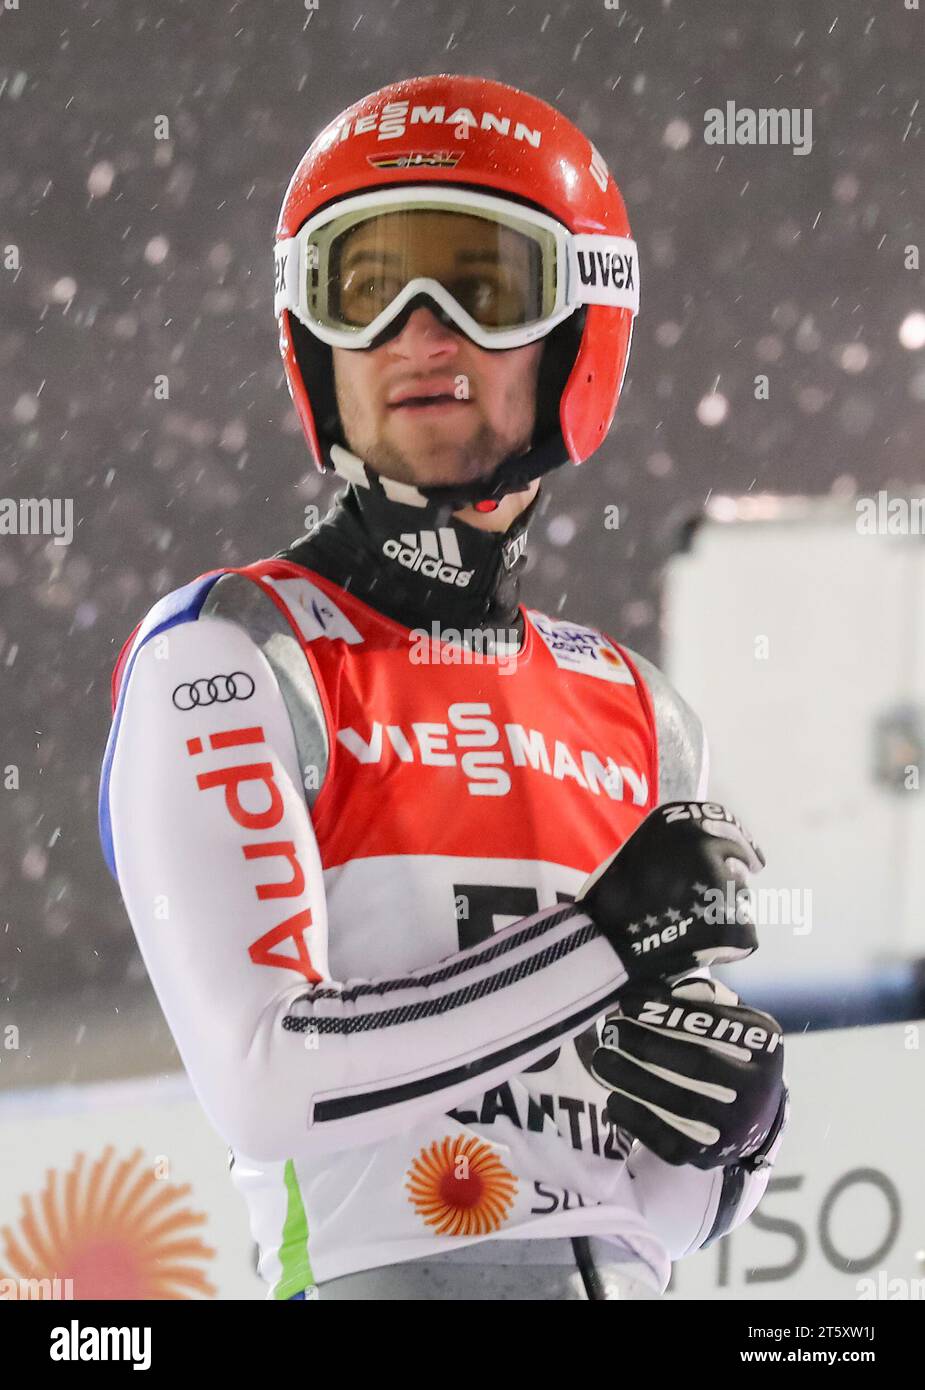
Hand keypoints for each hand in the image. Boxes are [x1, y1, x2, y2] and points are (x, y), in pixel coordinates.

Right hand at [576, 800, 765, 978]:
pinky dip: (729, 943)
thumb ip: (678, 845)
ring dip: (726, 909)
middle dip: (735, 876)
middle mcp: (704, 843)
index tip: (751, 857)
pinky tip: (702, 948)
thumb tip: (717, 853)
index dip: (741, 840)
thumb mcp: (643, 849)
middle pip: (739, 858)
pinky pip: (744, 932)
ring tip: (692, 926)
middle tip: (722, 897)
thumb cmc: (615, 899)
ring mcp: (720, 882)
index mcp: (679, 822)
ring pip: (741, 897)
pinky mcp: (731, 920)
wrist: (605, 943)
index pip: (725, 822)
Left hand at [589, 977, 785, 1169]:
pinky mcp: (708, 1157)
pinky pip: (667, 1139)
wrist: (752, 1115)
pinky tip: (614, 1097)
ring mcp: (734, 1128)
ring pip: (679, 1103)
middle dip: (646, 1044)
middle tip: (612, 1030)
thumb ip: (698, 999)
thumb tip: (652, 987)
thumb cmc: (728, 1051)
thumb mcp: (729, 1017)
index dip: (667, 1013)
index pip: (714, 1025)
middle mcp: (758, 1088)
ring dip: (632, 1079)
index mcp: (764, 1045)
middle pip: (697, 1064)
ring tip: (602, 1059)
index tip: (628, 1001)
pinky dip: (635, 1117)